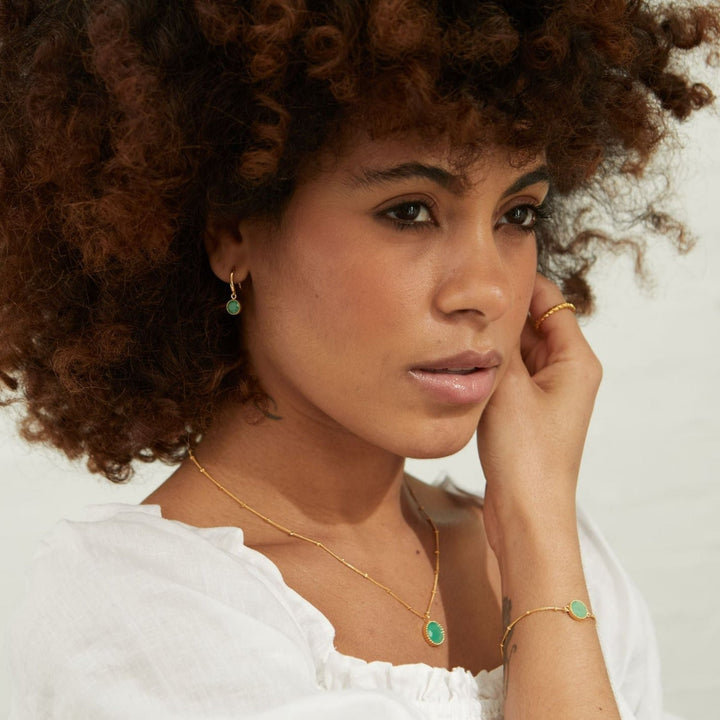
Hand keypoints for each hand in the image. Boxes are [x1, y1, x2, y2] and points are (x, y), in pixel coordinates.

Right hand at [477, 274, 601, 558]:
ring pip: (518, 351)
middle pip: (533, 324)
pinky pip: (508, 375)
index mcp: (575, 359)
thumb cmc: (527, 455)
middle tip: (461, 298)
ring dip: (492, 342)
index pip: (550, 301)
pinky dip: (488, 366)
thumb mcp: (509, 387)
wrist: (526, 513)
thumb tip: (485, 306)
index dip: (520, 282)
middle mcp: (566, 372)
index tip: (484, 269)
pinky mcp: (527, 412)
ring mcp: (546, 393)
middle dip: (500, 313)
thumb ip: (499, 342)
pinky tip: (460, 361)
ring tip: (456, 326)